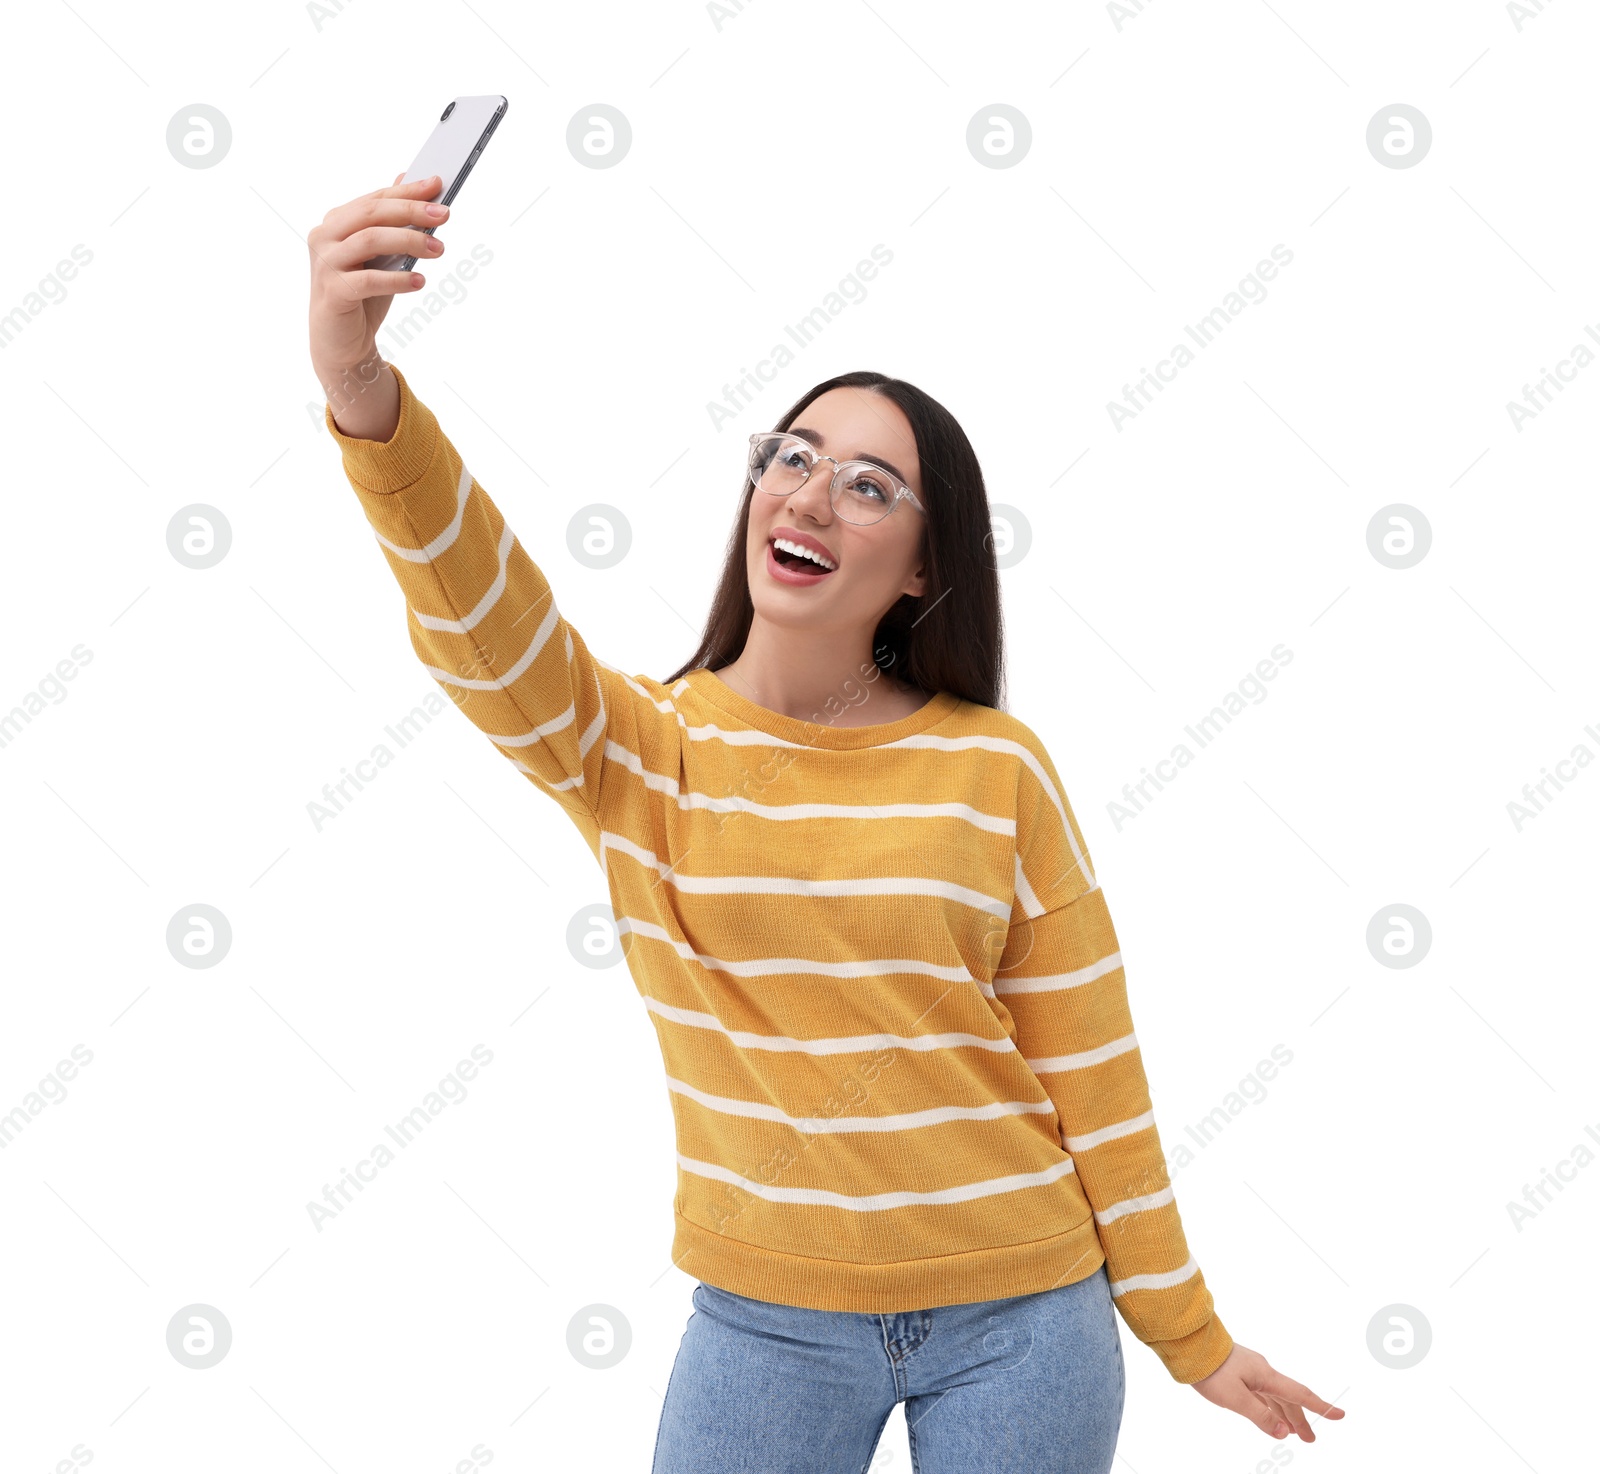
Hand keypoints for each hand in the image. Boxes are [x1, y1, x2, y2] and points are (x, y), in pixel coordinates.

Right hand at [307, 172, 446, 436]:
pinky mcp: (332, 292)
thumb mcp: (383, 257)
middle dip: (411, 210)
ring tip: (439, 248)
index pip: (375, 199)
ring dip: (409, 241)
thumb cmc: (364, 296)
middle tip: (444, 214)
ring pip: (369, 240)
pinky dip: (397, 279)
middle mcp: (325, 237)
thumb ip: (393, 224)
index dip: (406, 191)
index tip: (438, 184)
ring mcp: (326, 264)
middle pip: (371, 213)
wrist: (341, 342)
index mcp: (337, 222)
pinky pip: (367, 280)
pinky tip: (420, 282)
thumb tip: (414, 184)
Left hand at [1191, 1343, 1344, 1441]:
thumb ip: (1260, 1416)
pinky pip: (1261, 1392)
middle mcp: (1261, 1372)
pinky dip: (1269, 1406)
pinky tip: (1268, 1414)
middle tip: (1310, 1440)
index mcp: (1265, 1376)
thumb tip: (1284, 1433)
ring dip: (1284, 1414)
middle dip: (1300, 1419)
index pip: (1299, 1394)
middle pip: (1287, 1399)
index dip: (1320, 1406)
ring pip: (1273, 1396)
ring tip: (1293, 1433)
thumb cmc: (1210, 1369)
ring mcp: (1249, 1370)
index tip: (1340, 1415)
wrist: (1188, 1344)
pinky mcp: (1237, 1371)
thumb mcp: (1235, 1398)